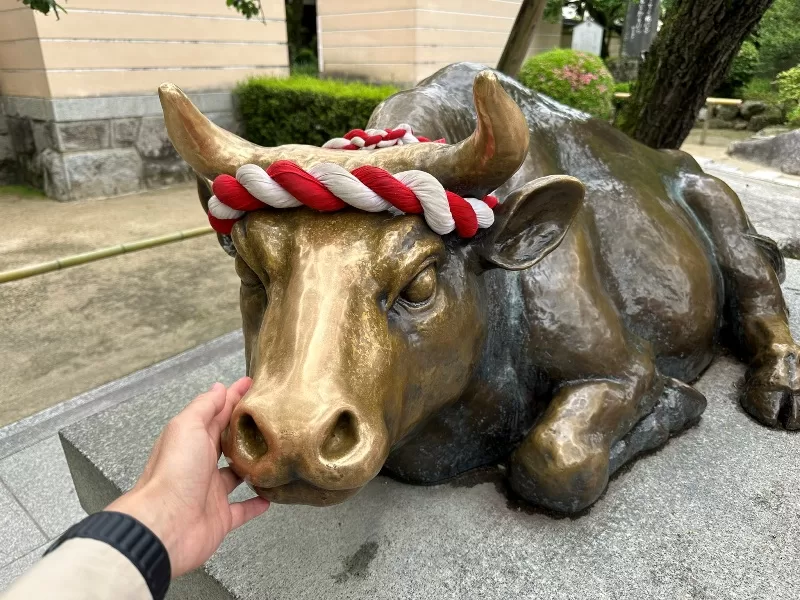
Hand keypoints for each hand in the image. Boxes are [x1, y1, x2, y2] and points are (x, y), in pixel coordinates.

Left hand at [107, 378, 268, 577]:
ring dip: (252, 466)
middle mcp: (200, 464)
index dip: (233, 397)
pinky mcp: (221, 518)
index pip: (216, 413)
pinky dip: (256, 504)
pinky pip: (242, 509)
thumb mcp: (187, 427)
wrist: (165, 525)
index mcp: (191, 441)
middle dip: (244, 429)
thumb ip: (204, 407)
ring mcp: (211, 491)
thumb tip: (219, 388)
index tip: (252, 383)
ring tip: (274, 454)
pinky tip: (270, 497)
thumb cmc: (175, 471)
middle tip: (270, 416)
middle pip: (226, 442)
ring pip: (236, 475)